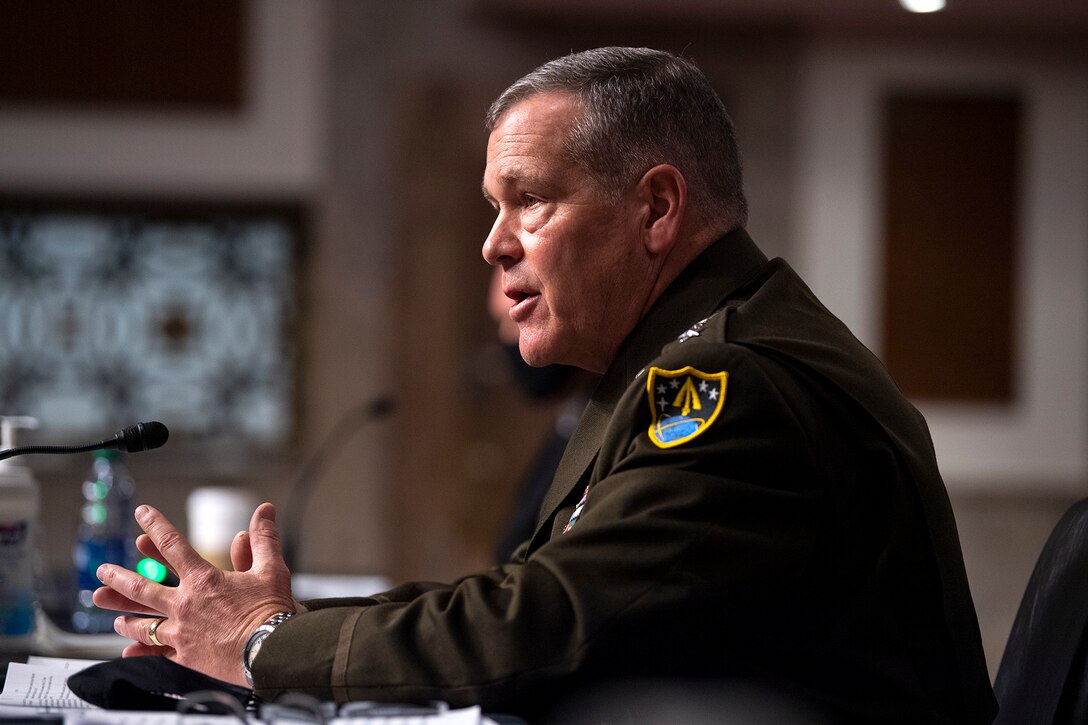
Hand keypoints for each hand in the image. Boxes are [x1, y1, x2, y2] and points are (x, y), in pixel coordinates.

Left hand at [93, 502, 300, 685]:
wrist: (270, 651)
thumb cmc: (272, 611)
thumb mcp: (271, 569)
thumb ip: (263, 539)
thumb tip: (265, 511)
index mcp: (203, 579)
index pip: (172, 544)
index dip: (155, 525)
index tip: (141, 513)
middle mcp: (184, 604)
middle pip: (142, 587)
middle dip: (119, 578)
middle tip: (102, 572)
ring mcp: (181, 632)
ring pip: (143, 623)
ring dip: (125, 616)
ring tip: (115, 617)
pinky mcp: (185, 656)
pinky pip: (155, 654)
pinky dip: (140, 652)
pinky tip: (127, 651)